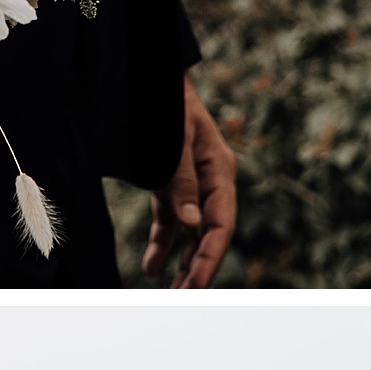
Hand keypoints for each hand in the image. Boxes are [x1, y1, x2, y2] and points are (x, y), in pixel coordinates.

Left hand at [145, 74, 236, 289]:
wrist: (150, 70)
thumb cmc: (165, 101)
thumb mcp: (174, 139)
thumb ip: (181, 181)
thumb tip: (192, 223)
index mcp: (219, 168)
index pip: (220, 223)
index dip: (209, 256)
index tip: (194, 285)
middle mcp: (211, 178)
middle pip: (209, 232)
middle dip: (196, 267)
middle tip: (181, 299)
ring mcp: (193, 182)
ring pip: (192, 230)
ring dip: (181, 260)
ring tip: (169, 292)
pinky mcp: (173, 182)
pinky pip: (173, 218)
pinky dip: (164, 241)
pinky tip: (151, 264)